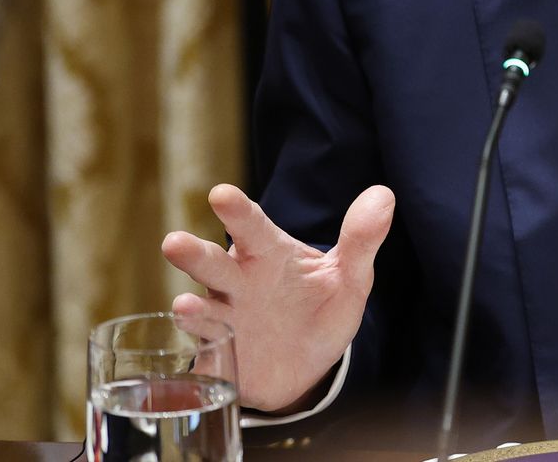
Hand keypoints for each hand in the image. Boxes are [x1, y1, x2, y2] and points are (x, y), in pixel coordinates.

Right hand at [161, 183, 394, 411]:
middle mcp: (238, 283)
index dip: (237, 211)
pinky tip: (204, 352)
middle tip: (173, 242)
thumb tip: (384, 195)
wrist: (310, 364)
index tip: (222, 194)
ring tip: (185, 306)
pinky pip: (207, 356)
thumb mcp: (349, 276)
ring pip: (202, 310)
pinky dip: (204, 355)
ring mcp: (226, 321)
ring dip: (192, 310)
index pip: (251, 226)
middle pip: (212, 263)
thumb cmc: (321, 307)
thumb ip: (361, 239)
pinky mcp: (222, 359)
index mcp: (267, 254)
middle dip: (193, 254)